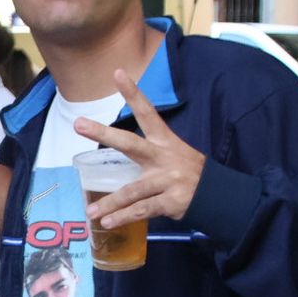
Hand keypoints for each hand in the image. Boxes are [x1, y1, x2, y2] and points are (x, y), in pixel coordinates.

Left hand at [73, 68, 205, 228]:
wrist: (219, 195)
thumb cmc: (188, 173)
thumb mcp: (174, 154)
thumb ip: (148, 153)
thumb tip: (116, 155)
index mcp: (164, 141)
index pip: (146, 112)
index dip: (133, 92)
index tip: (117, 73)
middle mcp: (164, 157)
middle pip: (130, 143)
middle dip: (103, 133)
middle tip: (78, 124)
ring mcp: (167, 179)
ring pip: (132, 190)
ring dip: (110, 203)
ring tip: (91, 213)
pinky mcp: (171, 201)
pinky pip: (142, 210)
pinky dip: (124, 217)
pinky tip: (108, 223)